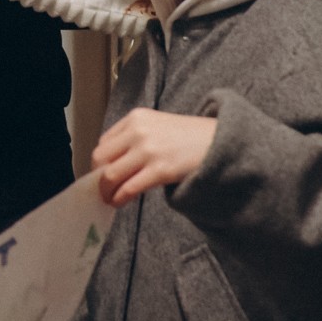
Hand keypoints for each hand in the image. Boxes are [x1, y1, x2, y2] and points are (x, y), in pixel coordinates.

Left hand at [91, 109, 217, 205]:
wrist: (223, 142)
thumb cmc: (191, 137)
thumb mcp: (158, 125)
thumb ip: (135, 137)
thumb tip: (113, 163)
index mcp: (135, 118)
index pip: (104, 142)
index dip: (100, 162)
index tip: (102, 173)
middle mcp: (138, 131)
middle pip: (101, 158)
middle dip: (98, 177)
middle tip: (102, 190)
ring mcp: (148, 150)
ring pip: (111, 175)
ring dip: (106, 191)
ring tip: (110, 199)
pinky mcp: (160, 170)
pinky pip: (128, 188)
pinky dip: (119, 198)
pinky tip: (120, 202)